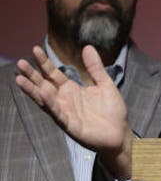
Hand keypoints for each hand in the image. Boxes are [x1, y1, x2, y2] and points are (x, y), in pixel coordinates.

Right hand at [15, 44, 133, 178]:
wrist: (120, 133)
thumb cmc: (111, 110)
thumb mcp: (105, 84)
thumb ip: (95, 68)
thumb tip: (87, 47)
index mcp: (72, 90)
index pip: (53, 74)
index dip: (45, 63)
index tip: (35, 49)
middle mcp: (64, 100)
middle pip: (44, 85)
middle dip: (32, 74)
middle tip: (20, 62)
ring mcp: (65, 113)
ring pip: (45, 100)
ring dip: (33, 90)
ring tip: (20, 79)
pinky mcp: (70, 125)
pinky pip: (58, 113)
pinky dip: (51, 104)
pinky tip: (43, 94)